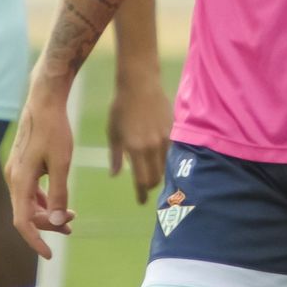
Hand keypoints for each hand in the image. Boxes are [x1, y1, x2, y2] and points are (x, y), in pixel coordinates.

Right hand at [4, 86, 76, 258]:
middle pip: (26, 214)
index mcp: (20, 181)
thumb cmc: (55, 130)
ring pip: (29, 203)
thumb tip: (55, 220)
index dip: (35, 240)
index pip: (23, 222)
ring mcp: (17, 172)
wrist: (45, 102)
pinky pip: (31, 191)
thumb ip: (59, 193)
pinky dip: (44, 200)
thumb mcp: (62, 162)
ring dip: (47, 213)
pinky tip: (59, 202)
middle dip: (47, 224)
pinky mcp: (23, 165)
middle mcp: (14, 179)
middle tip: (71, 226)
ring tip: (70, 218)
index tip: (49, 254)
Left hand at [107, 74, 173, 203]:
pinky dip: (167, 158)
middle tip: (146, 189)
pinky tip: (162, 158)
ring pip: (166, 165)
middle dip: (151, 186)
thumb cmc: (121, 108)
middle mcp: (152, 146)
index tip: (141, 201)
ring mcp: (165, 138)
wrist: (140, 84)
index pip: (141, 180)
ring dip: (160, 173)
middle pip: (156, 177)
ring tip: (154, 175)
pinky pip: (172, 151)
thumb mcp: (113, 133)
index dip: (141, 193)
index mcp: (135, 149)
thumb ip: (116, 156)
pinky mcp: (173, 129)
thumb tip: (116, 175)